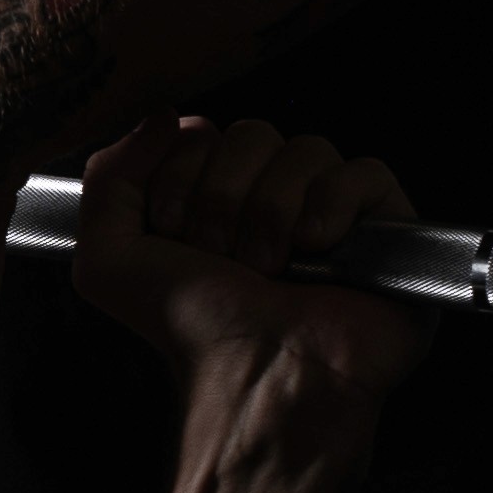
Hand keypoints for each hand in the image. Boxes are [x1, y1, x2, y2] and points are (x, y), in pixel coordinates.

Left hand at [66, 113, 434, 425]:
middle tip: (224, 259)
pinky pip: (364, 171)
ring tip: (270, 267)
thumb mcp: (107, 258)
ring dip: (271, 212)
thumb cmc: (191, 329)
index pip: (203, 133)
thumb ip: (108, 179)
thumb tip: (163, 117)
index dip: (182, 178)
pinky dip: (331, 207)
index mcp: (216, 196)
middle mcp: (274, 197)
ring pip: (306, 148)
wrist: (253, 374)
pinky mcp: (385, 226)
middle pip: (252, 133)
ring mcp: (333, 209)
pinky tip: (318, 249)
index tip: (177, 235)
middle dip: (223, 199)